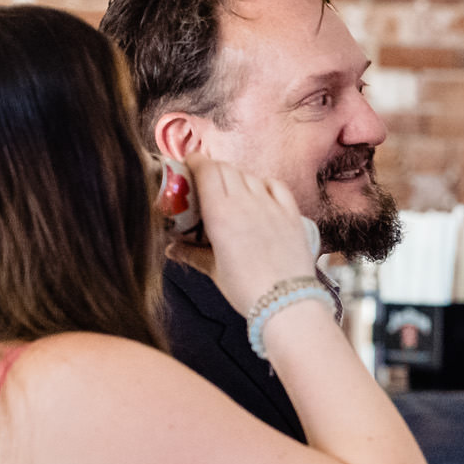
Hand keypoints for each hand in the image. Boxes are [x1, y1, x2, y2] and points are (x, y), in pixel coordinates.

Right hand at [177, 155, 318, 316]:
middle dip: (212, 169)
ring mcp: (271, 205)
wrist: (287, 301)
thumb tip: (172, 249)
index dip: (195, 162)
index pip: (206, 170)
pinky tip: (259, 194)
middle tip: (203, 182)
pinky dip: (263, 183)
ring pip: (249, 175)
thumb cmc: (247, 289)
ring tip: (229, 192)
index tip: (188, 165)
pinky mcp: (291, 213)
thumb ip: (191, 253)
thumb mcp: (214, 270)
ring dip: (236, 177)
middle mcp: (246, 202)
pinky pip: (275, 185)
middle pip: (226, 168)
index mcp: (221, 214)